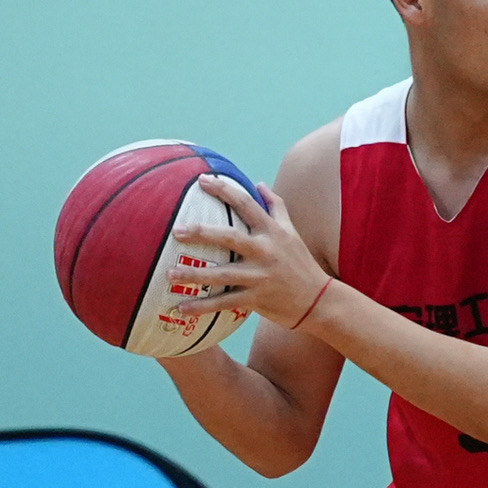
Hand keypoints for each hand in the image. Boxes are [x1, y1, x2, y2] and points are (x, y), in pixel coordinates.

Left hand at [174, 175, 333, 330]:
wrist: (318, 300)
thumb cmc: (301, 264)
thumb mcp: (292, 233)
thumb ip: (276, 207)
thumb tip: (260, 184)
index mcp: (272, 232)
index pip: (245, 204)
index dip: (223, 190)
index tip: (202, 180)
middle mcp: (265, 251)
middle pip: (229, 237)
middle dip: (201, 233)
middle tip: (176, 231)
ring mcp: (260, 277)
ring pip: (222, 274)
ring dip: (194, 276)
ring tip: (170, 274)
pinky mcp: (256, 299)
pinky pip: (224, 303)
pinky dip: (202, 307)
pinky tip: (181, 308)